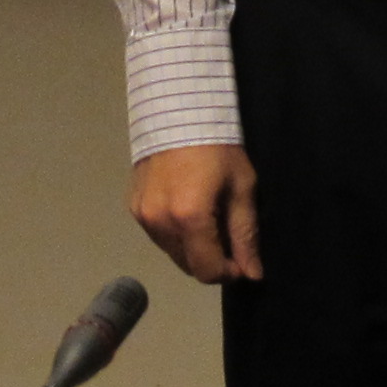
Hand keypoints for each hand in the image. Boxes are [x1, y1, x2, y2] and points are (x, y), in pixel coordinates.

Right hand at [130, 143, 260, 284]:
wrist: (178, 112)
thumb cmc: (218, 148)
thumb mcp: (242, 188)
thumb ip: (245, 234)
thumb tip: (252, 273)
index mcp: (188, 219)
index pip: (206, 271)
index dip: (228, 273)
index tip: (242, 260)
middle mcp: (159, 223)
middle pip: (188, 266)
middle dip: (211, 260)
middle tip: (227, 235)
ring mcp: (142, 216)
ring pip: (172, 252)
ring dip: (192, 248)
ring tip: (207, 220)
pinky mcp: (134, 207)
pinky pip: (158, 235)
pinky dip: (175, 233)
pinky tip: (186, 210)